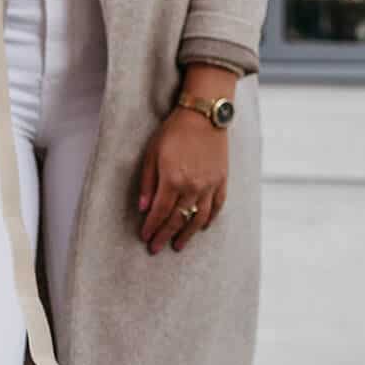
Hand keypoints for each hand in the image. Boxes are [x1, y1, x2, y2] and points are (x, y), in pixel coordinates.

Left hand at [138, 106, 228, 254]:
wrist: (204, 115)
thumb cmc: (174, 131)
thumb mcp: (152, 153)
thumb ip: (147, 183)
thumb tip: (143, 209)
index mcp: (173, 180)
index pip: (160, 212)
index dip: (152, 228)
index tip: (145, 238)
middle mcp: (193, 186)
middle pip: (177, 219)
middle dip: (165, 236)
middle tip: (156, 248)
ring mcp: (210, 185)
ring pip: (198, 218)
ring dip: (187, 234)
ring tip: (178, 245)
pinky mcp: (222, 180)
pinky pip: (217, 206)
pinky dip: (209, 219)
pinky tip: (201, 227)